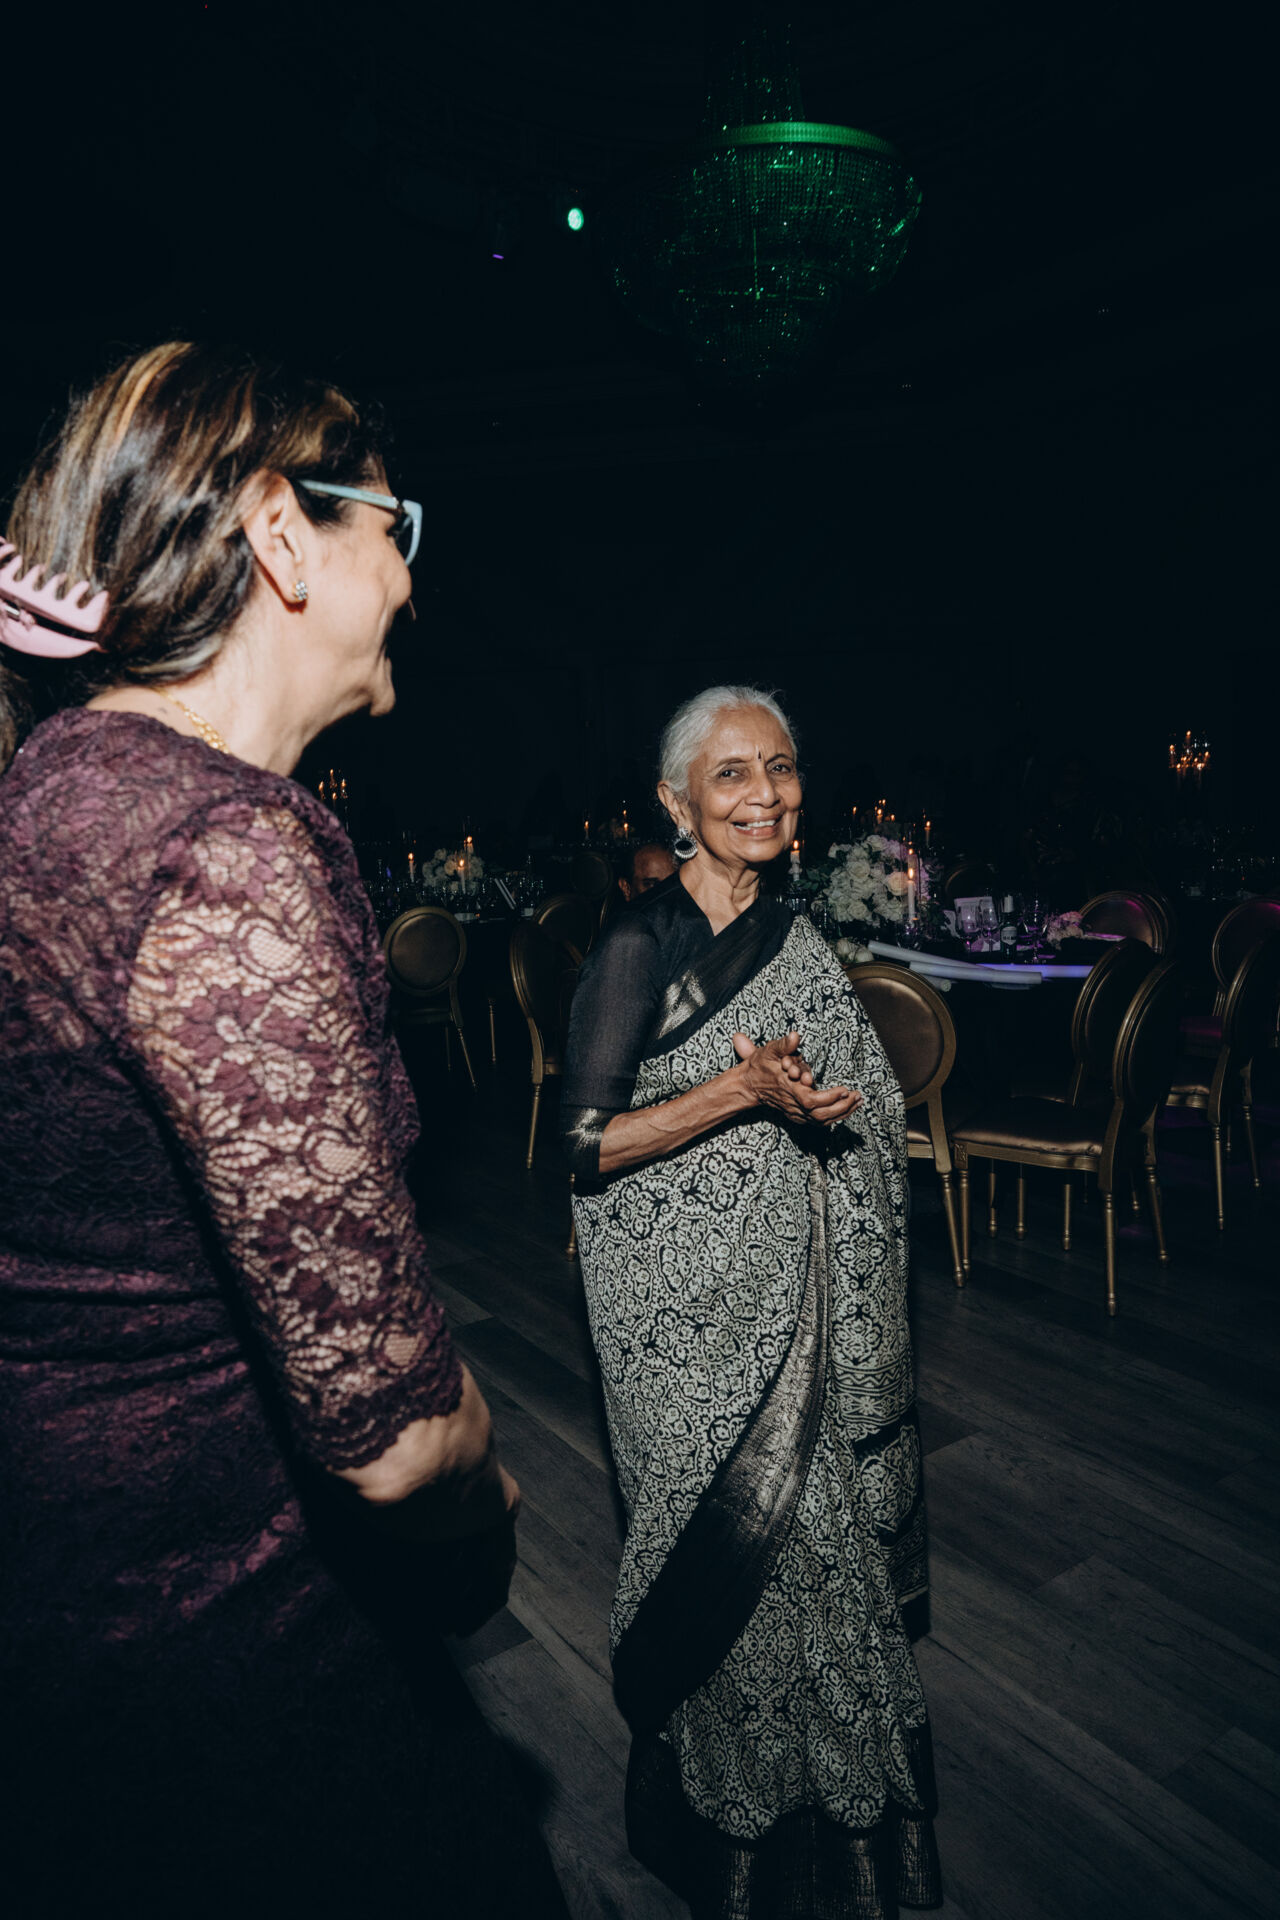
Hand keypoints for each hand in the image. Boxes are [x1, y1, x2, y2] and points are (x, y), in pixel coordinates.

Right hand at [731, 1031, 862, 1127]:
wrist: (748, 1085)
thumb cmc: (760, 1066)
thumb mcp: (768, 1051)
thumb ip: (783, 1044)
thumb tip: (795, 1035)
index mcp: (788, 1089)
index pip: (812, 1100)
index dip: (829, 1098)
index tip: (844, 1089)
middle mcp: (793, 1104)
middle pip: (821, 1115)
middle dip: (842, 1107)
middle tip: (857, 1096)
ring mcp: (796, 1112)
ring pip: (822, 1121)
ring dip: (842, 1113)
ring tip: (858, 1102)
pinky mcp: (798, 1116)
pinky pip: (820, 1122)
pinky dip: (835, 1116)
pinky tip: (847, 1108)